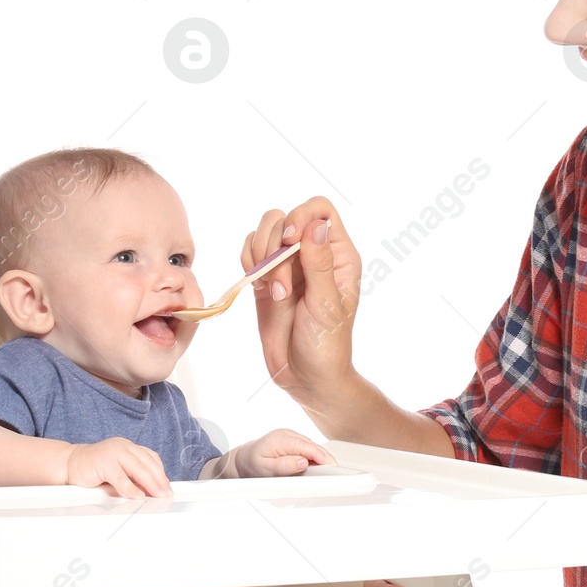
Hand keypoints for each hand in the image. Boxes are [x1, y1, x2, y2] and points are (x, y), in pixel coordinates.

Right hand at [62, 438, 172, 498]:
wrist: (70, 463)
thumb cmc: (94, 468)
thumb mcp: (118, 471)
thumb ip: (133, 478)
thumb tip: (150, 491)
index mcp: (128, 447)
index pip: (151, 458)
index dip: (161, 472)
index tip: (167, 486)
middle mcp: (123, 446)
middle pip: (147, 463)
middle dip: (159, 479)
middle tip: (166, 493)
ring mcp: (113, 452)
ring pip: (137, 468)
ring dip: (150, 483)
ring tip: (157, 494)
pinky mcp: (103, 462)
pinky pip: (120, 477)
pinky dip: (130, 488)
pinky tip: (137, 495)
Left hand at [235, 429, 334, 477]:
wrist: (243, 459)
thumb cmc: (251, 464)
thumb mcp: (264, 469)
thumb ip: (283, 466)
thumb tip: (302, 462)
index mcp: (280, 438)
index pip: (306, 446)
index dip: (320, 456)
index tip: (330, 465)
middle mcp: (288, 435)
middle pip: (313, 446)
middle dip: (324, 459)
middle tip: (334, 473)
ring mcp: (292, 438)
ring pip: (313, 448)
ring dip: (320, 460)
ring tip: (326, 474)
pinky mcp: (295, 443)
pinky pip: (309, 450)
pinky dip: (314, 459)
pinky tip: (317, 469)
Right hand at [243, 199, 361, 403]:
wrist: (305, 376)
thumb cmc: (326, 344)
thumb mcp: (326, 304)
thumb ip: (319, 263)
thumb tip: (315, 224)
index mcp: (338, 255)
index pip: (320, 210)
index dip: (301, 215)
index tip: (290, 240)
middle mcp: (312, 254)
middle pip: (285, 217)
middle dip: (275, 245)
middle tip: (281, 285)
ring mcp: (288, 265)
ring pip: (264, 231)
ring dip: (260, 256)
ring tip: (273, 291)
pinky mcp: (266, 278)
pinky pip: (250, 252)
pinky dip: (248, 262)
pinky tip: (260, 287)